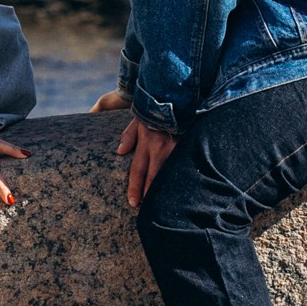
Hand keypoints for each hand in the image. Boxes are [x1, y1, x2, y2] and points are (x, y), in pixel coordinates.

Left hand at [97, 92, 175, 209]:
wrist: (174, 95)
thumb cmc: (153, 108)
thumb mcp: (137, 119)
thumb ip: (128, 136)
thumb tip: (119, 152)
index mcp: (146, 142)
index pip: (138, 170)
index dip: (135, 188)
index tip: (133, 202)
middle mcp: (160, 147)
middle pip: (153, 177)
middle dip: (149, 194)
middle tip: (146, 210)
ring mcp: (175, 147)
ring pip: (169, 173)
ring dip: (165, 188)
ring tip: (164, 204)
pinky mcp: (187, 145)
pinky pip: (182, 164)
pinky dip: (180, 176)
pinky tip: (181, 187)